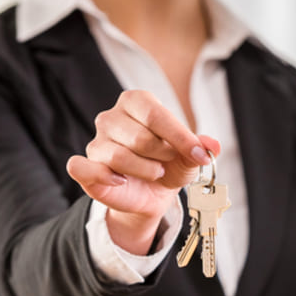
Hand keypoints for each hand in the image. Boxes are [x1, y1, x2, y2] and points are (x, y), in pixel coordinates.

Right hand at [66, 90, 219, 251]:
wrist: (152, 192)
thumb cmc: (169, 164)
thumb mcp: (189, 156)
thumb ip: (200, 148)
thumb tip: (212, 146)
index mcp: (136, 102)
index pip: (156, 114)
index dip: (180, 137)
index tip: (199, 156)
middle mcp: (110, 117)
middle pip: (140, 137)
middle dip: (162, 156)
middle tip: (167, 164)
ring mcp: (96, 141)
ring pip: (119, 156)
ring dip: (145, 170)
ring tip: (154, 172)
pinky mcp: (84, 166)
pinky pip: (82, 167)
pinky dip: (104, 176)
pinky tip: (121, 181)